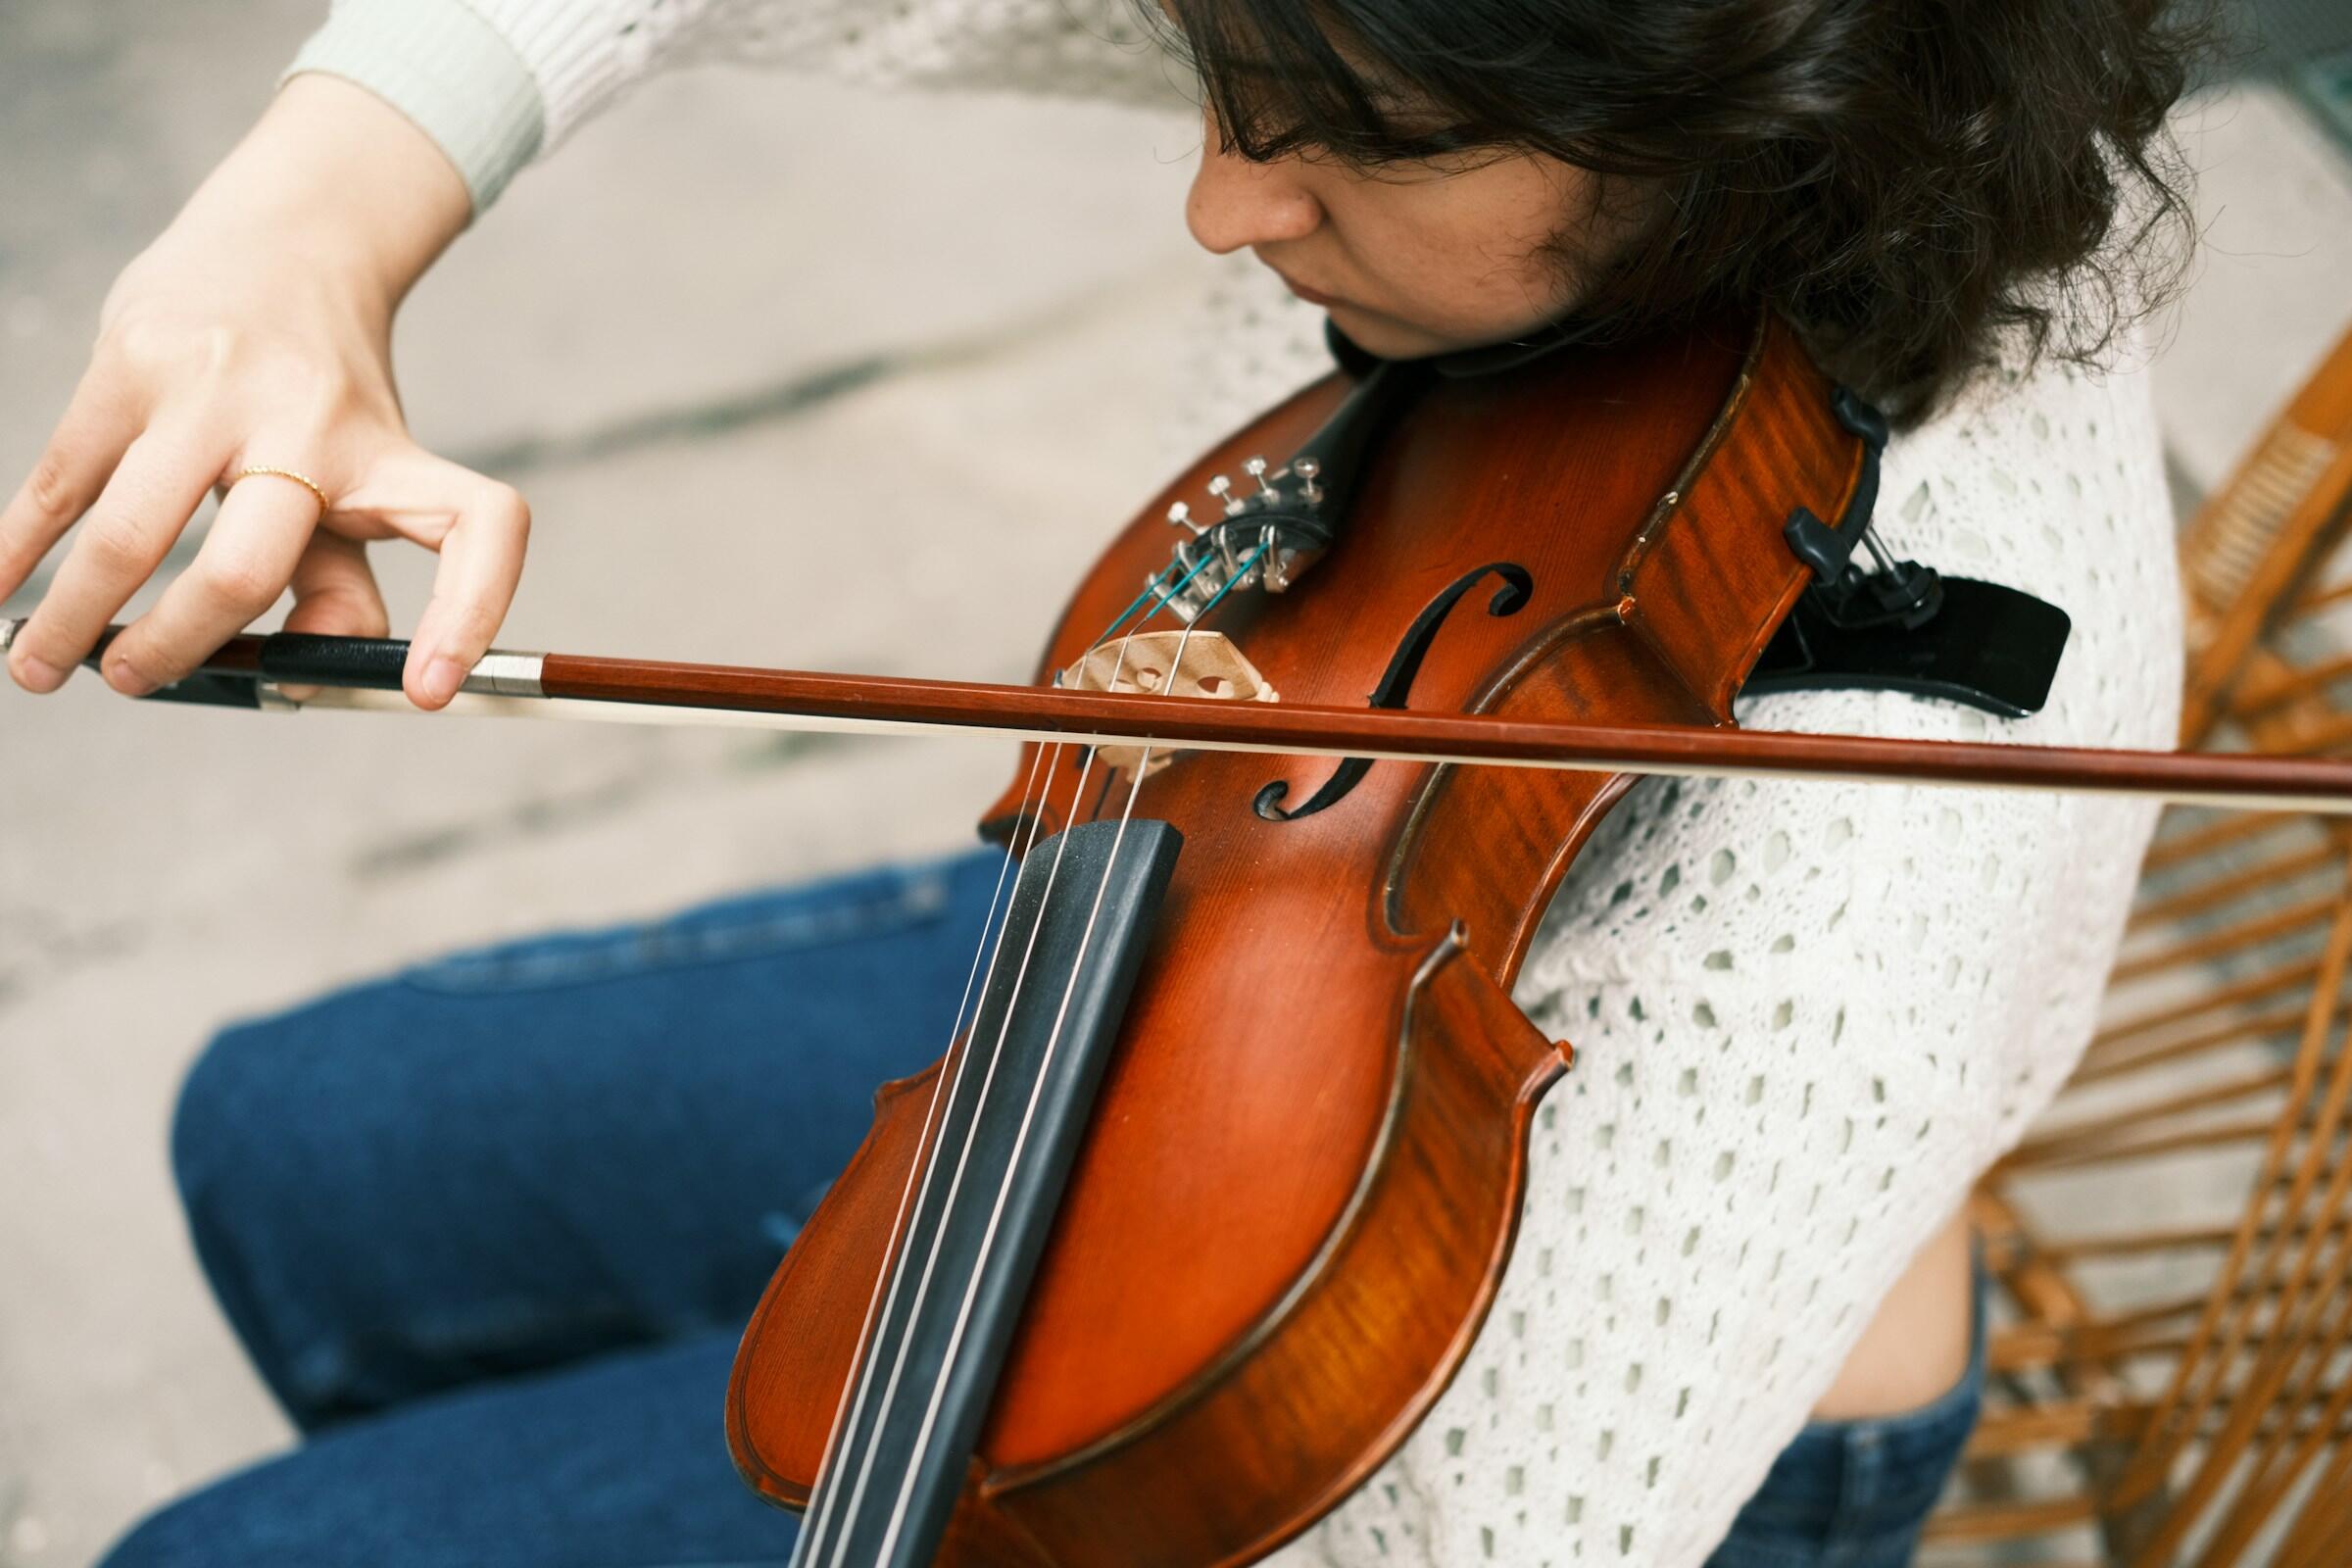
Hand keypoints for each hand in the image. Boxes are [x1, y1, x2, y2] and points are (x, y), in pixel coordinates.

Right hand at [0, 75, 519, 709]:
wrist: (287, 244)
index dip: (469, 617)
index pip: (481, 531)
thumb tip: (299, 681)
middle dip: (178, 646)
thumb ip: (343, 581)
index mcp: (392, 460)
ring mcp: (212, 388)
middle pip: (243, 566)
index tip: (427, 694)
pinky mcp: (128, 362)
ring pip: (133, 531)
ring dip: (77, 615)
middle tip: (137, 682)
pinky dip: (21, 548)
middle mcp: (309, 422)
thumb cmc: (327, 399)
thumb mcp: (363, 478)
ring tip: (43, 669)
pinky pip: (61, 480)